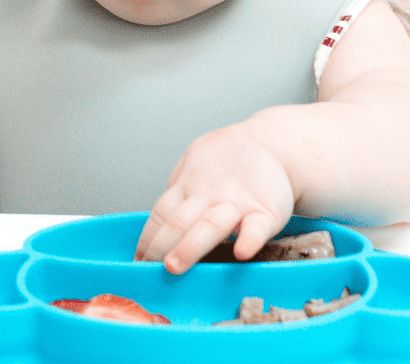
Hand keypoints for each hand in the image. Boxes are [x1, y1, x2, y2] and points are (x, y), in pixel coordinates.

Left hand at [134, 121, 293, 273]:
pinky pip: (257, 227)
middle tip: (148, 266)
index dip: (147, 237)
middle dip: (161, 244)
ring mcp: (236, 202)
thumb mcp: (195, 162)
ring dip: (190, 246)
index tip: (138, 260)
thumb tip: (159, 220)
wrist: (272, 142)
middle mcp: (208, 194)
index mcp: (189, 185)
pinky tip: (242, 252)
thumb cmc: (230, 160)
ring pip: (210, 225)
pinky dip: (249, 239)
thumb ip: (178, 189)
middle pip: (180, 220)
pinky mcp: (265, 210)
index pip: (162, 212)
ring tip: (175, 265)